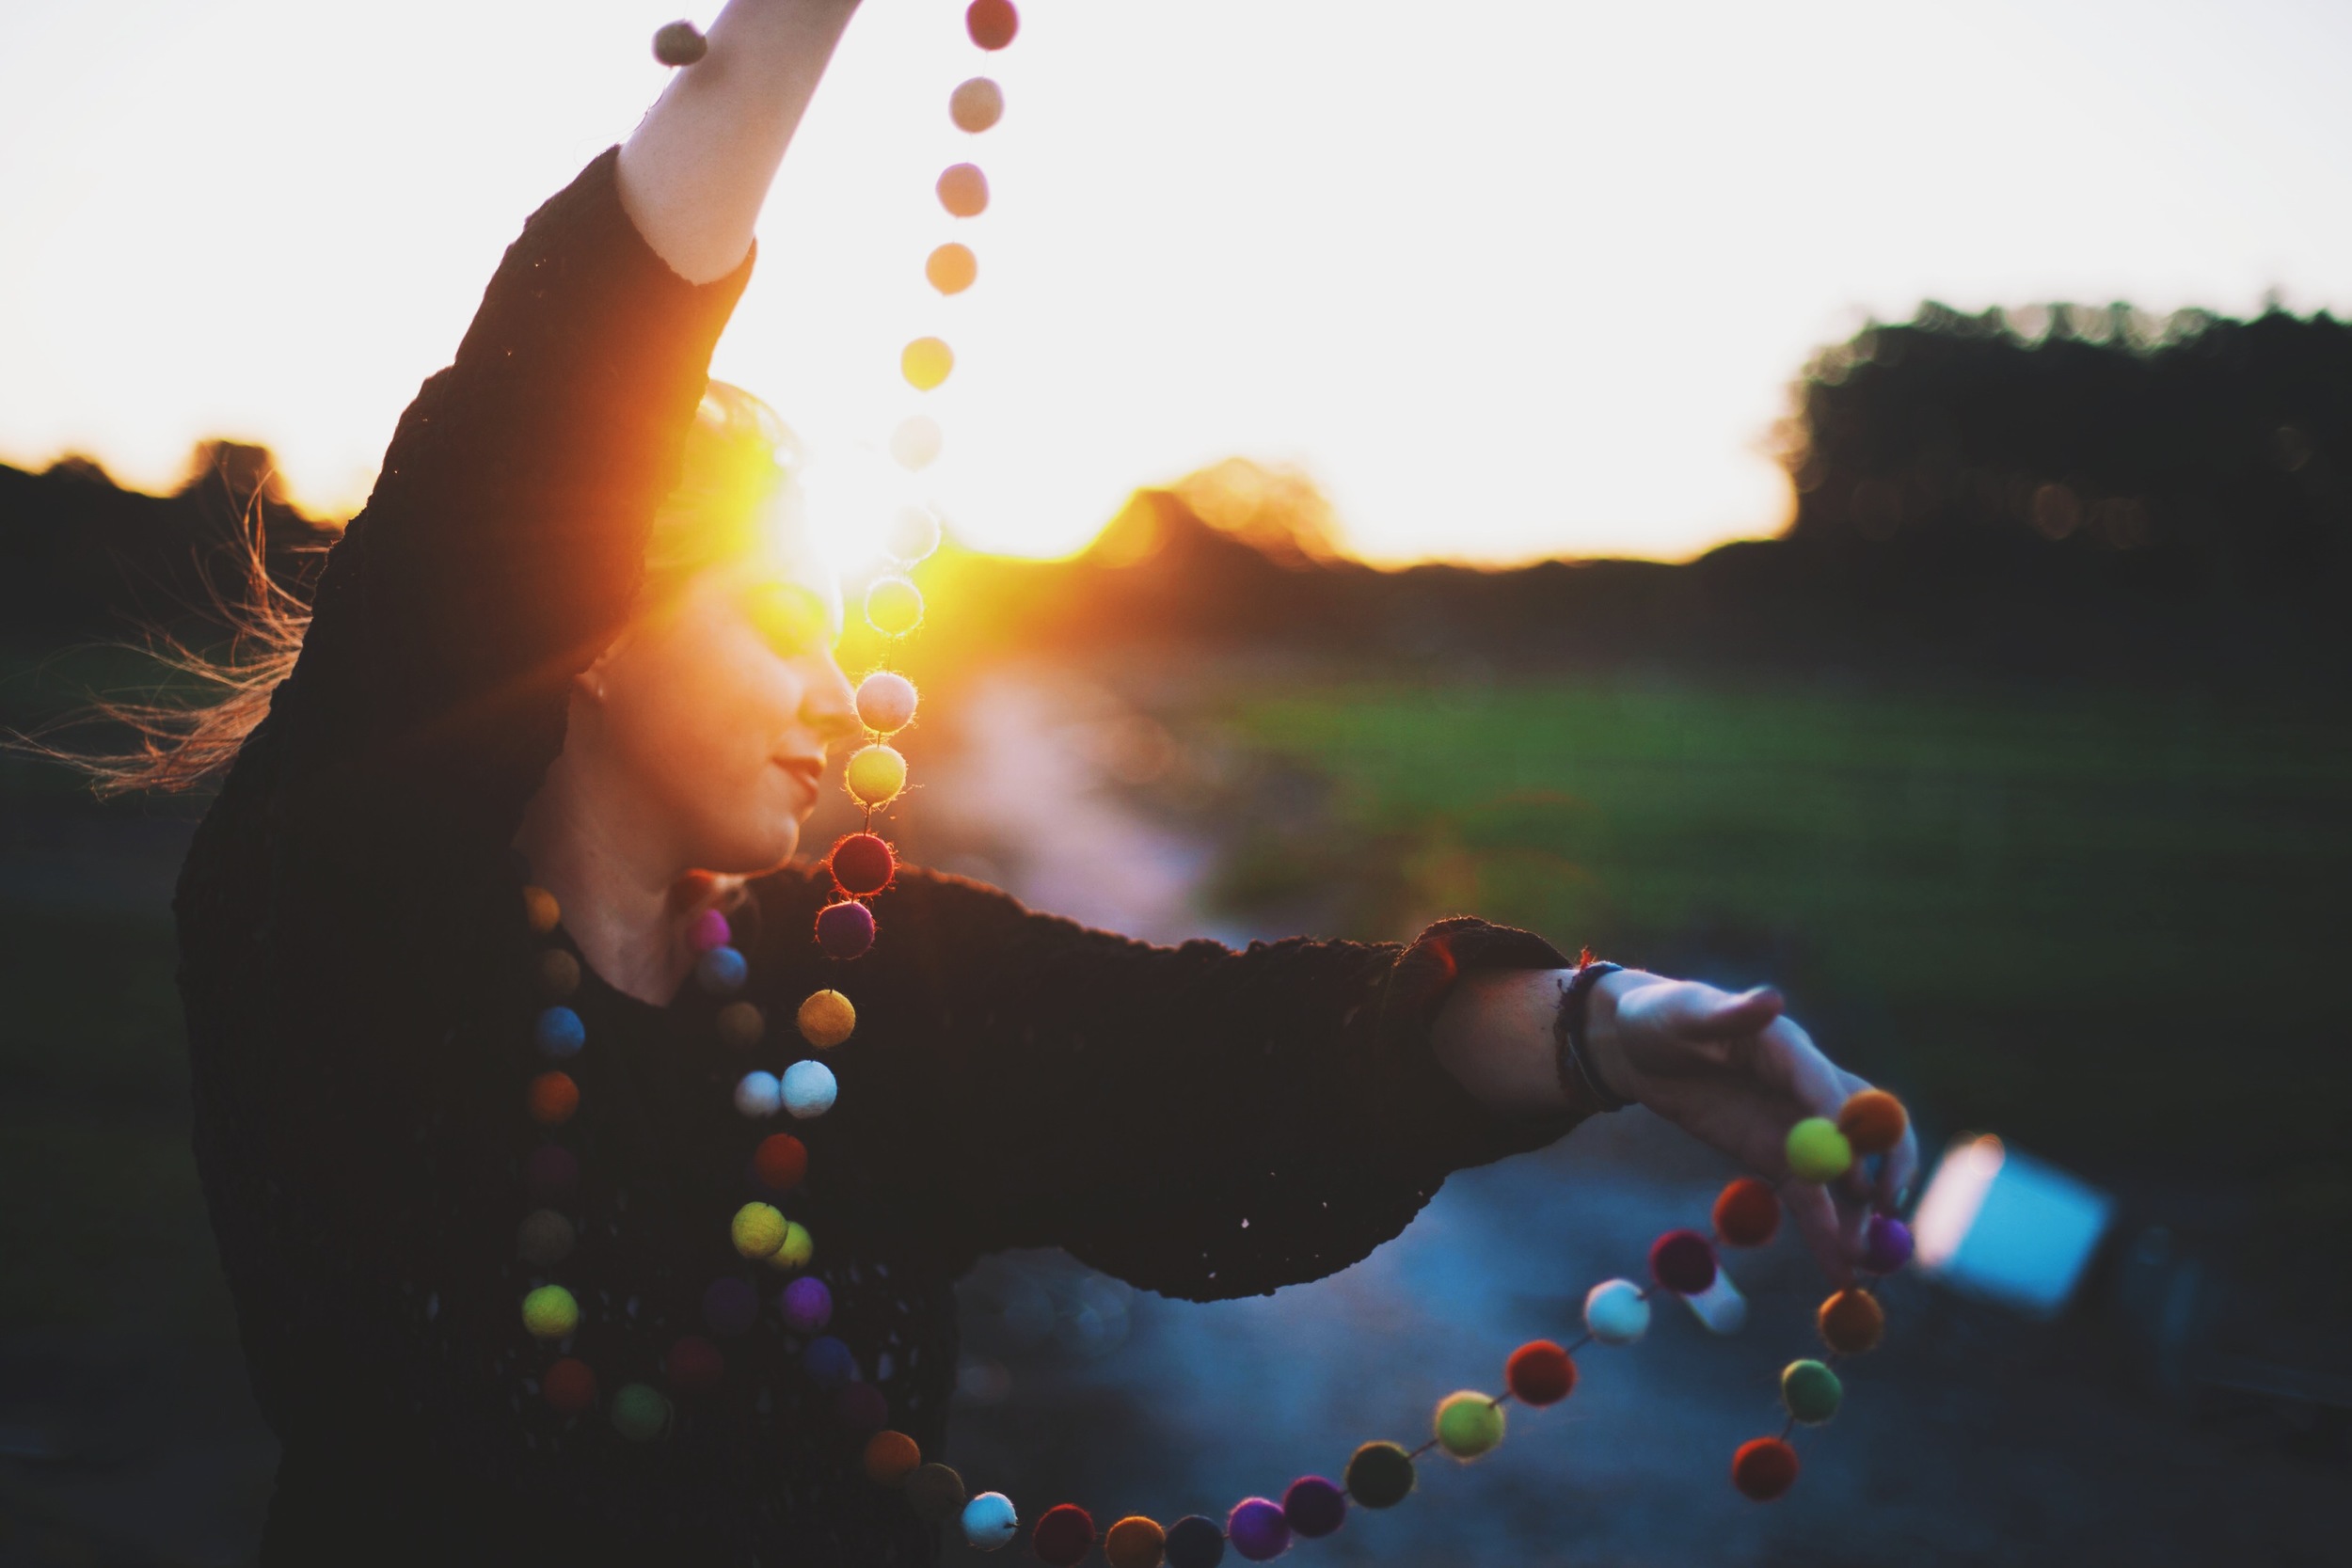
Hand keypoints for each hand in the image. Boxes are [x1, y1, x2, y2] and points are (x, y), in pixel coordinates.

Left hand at [1586, 972, 1918, 1284]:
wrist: (1636, 1047)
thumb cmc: (1663, 1015)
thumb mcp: (1687, 1013)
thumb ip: (1730, 1013)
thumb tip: (1770, 998)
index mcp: (1791, 1048)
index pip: (1831, 1087)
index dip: (1846, 1125)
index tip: (1851, 1163)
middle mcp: (1808, 1089)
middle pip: (1867, 1132)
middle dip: (1882, 1170)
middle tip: (1884, 1212)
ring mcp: (1797, 1127)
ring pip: (1843, 1175)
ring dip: (1858, 1218)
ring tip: (1864, 1264)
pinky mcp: (1776, 1157)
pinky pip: (1810, 1198)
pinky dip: (1826, 1231)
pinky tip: (1839, 1268)